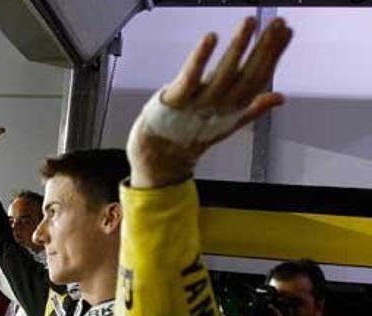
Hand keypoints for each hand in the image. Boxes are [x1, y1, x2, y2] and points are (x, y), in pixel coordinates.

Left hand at [127, 17, 292, 187]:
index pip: (259, 77)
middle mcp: (219, 105)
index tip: (286, 31)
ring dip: (238, 46)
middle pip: (248, 74)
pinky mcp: (176, 99)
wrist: (161, 159)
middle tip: (278, 22)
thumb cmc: (190, 136)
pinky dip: (200, 58)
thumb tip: (280, 98)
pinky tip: (211, 38)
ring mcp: (198, 103)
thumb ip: (253, 108)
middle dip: (265, 47)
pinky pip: (190, 76)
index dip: (275, 55)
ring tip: (249, 23)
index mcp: (233, 107)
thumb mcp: (226, 122)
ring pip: (223, 73)